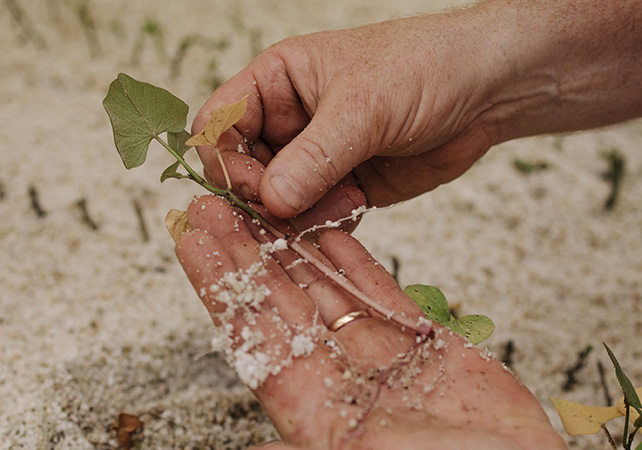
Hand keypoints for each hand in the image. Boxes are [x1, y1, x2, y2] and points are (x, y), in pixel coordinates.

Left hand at [175, 196, 565, 449]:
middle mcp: (340, 381)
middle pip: (281, 303)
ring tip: (263, 204)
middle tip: (214, 204)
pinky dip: (353, 261)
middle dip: (246, 253)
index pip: (252, 337)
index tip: (193, 241)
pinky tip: (328, 231)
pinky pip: (380, 292)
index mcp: (315, 414)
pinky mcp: (424, 343)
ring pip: (325, 290)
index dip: (221, 287)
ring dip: (291, 246)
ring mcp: (382, 357)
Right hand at [191, 11, 497, 226]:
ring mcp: (315, 159)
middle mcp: (288, 122)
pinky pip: (315, 217)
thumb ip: (314, 155)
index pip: (220, 123)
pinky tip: (350, 215)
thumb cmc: (422, 69)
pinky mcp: (343, 188)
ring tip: (339, 208)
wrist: (485, 91)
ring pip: (279, 202)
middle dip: (263, 198)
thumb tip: (270, 200)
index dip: (225, 160)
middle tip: (292, 213)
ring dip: (297, 217)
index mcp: (276, 82)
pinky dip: (324, 227)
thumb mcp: (363, 105)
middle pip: (243, 171)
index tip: (255, 188)